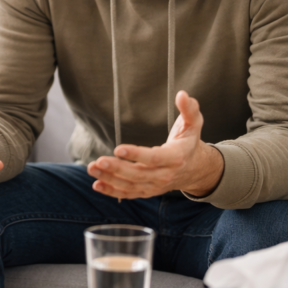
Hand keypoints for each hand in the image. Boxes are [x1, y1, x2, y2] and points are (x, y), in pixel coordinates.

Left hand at [87, 90, 223, 199]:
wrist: (195, 169)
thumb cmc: (189, 142)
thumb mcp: (194, 124)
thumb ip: (189, 109)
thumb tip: (182, 94)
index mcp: (176, 157)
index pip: (154, 158)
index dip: (136, 155)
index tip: (118, 148)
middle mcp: (165, 175)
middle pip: (139, 174)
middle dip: (118, 168)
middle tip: (99, 161)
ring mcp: (156, 186)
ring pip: (131, 185)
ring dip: (110, 179)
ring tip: (92, 168)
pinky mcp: (147, 191)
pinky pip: (128, 193)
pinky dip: (112, 191)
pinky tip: (97, 185)